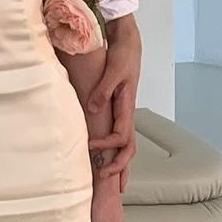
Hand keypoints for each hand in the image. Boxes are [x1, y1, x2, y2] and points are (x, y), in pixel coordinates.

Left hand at [87, 16, 141, 190]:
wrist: (129, 43)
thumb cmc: (123, 56)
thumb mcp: (113, 71)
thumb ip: (103, 91)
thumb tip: (92, 110)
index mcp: (127, 106)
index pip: (121, 136)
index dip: (107, 145)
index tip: (91, 147)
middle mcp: (128, 112)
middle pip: (128, 147)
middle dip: (118, 165)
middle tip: (101, 176)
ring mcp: (124, 112)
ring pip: (125, 144)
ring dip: (118, 162)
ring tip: (108, 178)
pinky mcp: (119, 108)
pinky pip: (119, 134)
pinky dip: (114, 149)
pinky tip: (105, 155)